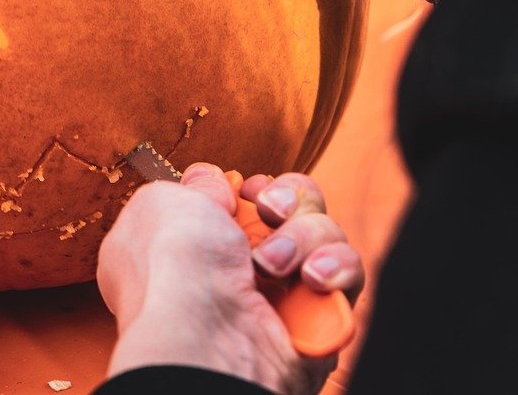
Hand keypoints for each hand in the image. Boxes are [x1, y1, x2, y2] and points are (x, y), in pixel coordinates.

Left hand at [97, 163, 363, 394]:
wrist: (205, 338)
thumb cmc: (174, 268)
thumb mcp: (164, 203)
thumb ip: (195, 185)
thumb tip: (211, 178)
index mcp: (197, 241)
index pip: (249, 199)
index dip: (257, 188)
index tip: (247, 191)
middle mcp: (242, 267)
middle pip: (297, 206)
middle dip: (290, 200)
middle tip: (270, 213)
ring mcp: (285, 292)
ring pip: (327, 233)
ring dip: (305, 237)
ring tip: (274, 266)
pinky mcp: (322, 317)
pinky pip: (352, 270)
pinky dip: (336, 267)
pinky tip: (313, 281)